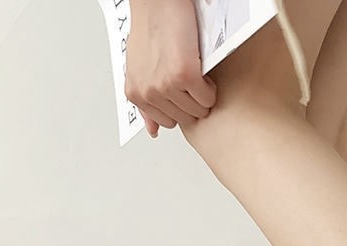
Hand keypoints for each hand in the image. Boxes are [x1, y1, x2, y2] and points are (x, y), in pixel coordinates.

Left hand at [125, 0, 216, 137]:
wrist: (157, 1)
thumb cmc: (151, 28)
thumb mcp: (139, 70)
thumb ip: (146, 102)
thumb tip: (153, 131)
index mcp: (136, 94)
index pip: (167, 122)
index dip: (180, 106)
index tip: (182, 91)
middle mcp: (149, 93)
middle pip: (185, 119)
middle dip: (193, 102)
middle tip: (190, 82)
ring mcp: (166, 86)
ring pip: (198, 110)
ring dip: (203, 95)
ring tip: (196, 74)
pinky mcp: (184, 76)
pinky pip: (207, 97)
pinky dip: (210, 87)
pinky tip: (202, 71)